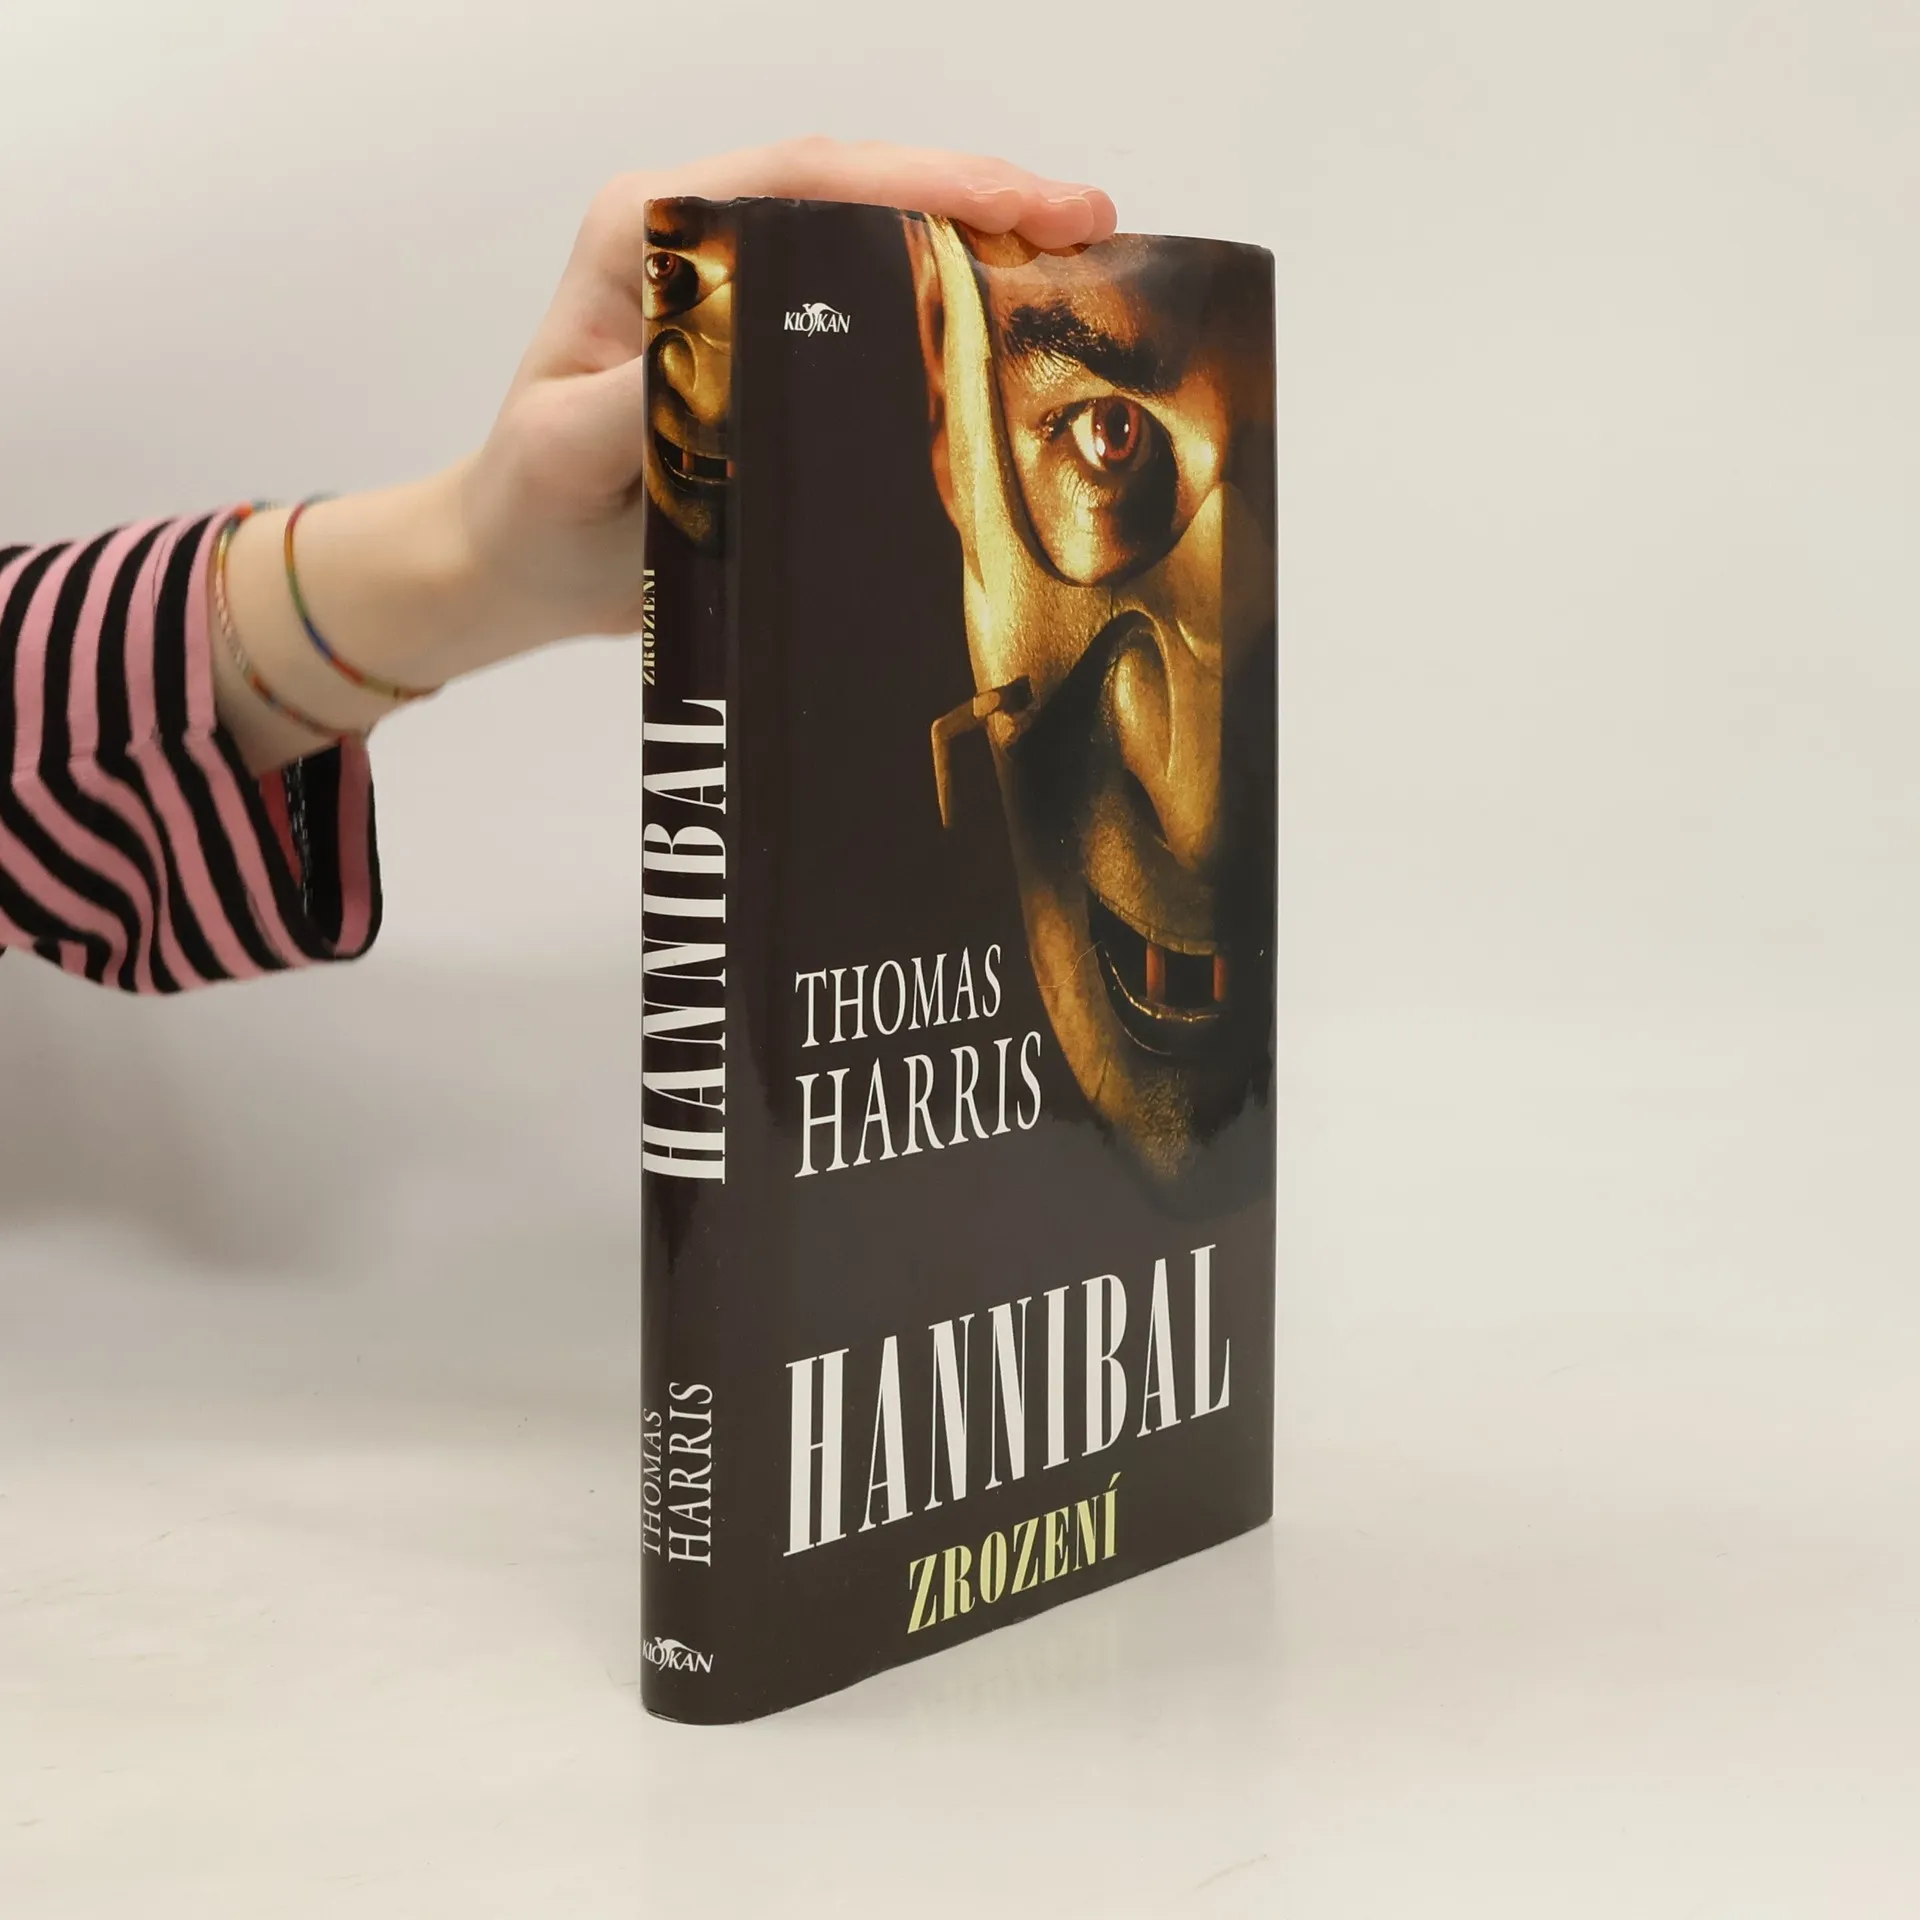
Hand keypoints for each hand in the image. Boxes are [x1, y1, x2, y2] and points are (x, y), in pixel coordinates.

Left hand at [455, 138, 1119, 654]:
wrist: (520, 565)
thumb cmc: (532, 507)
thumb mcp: (571, 453)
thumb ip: (648, 397)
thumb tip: (741, 355)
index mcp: (647, 235)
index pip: (800, 182)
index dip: (920, 182)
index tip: (1019, 205)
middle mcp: (700, 243)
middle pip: (857, 192)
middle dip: (978, 196)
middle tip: (1089, 222)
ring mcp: (742, 294)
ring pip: (875, 240)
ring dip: (977, 242)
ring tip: (1080, 256)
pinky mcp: (769, 350)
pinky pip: (871, 310)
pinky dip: (948, 305)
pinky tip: (1014, 318)